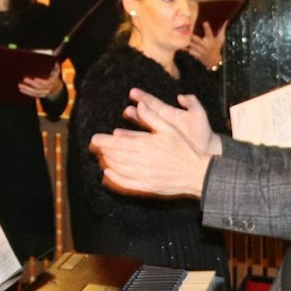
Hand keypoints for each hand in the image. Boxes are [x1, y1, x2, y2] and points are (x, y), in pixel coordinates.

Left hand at [19, 71, 64, 100]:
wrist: (55, 86)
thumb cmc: (52, 75)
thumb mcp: (55, 71)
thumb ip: (55, 67)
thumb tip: (55, 63)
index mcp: (52, 81)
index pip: (46, 83)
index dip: (41, 81)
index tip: (35, 78)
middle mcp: (48, 88)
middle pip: (39, 87)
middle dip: (31, 83)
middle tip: (24, 79)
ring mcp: (44, 92)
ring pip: (35, 92)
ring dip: (27, 89)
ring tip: (20, 85)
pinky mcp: (40, 95)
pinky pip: (33, 95)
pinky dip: (27, 92)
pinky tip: (21, 89)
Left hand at [90, 126, 212, 198]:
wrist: (196, 173)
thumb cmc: (184, 149)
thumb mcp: (170, 129)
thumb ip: (152, 117)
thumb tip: (139, 105)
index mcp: (145, 145)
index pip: (117, 142)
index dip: (103, 140)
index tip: (94, 138)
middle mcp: (141, 160)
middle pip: (114, 155)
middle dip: (102, 150)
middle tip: (95, 147)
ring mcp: (143, 175)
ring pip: (117, 168)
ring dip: (107, 162)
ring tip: (102, 156)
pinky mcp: (146, 186)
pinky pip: (124, 183)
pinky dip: (113, 177)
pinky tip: (108, 172)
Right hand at [123, 88, 220, 155]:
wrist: (207, 149)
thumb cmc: (203, 132)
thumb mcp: (199, 115)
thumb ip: (192, 104)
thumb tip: (182, 96)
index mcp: (169, 114)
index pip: (153, 104)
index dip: (143, 98)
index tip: (132, 92)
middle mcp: (161, 124)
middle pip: (144, 118)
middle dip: (134, 114)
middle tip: (125, 111)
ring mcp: (159, 137)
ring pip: (141, 134)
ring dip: (129, 133)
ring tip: (118, 132)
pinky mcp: (158, 149)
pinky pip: (144, 148)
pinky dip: (135, 148)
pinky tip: (126, 149)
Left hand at [187, 22, 224, 70]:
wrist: (214, 61)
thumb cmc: (217, 48)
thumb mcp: (221, 39)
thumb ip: (222, 30)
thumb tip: (226, 21)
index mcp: (211, 40)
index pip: (209, 33)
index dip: (207, 28)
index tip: (204, 22)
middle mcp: (205, 45)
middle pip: (196, 39)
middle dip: (191, 35)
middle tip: (186, 28)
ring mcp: (200, 50)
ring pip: (191, 44)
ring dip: (187, 40)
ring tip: (181, 34)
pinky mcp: (196, 55)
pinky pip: (189, 50)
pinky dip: (186, 48)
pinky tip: (183, 44)